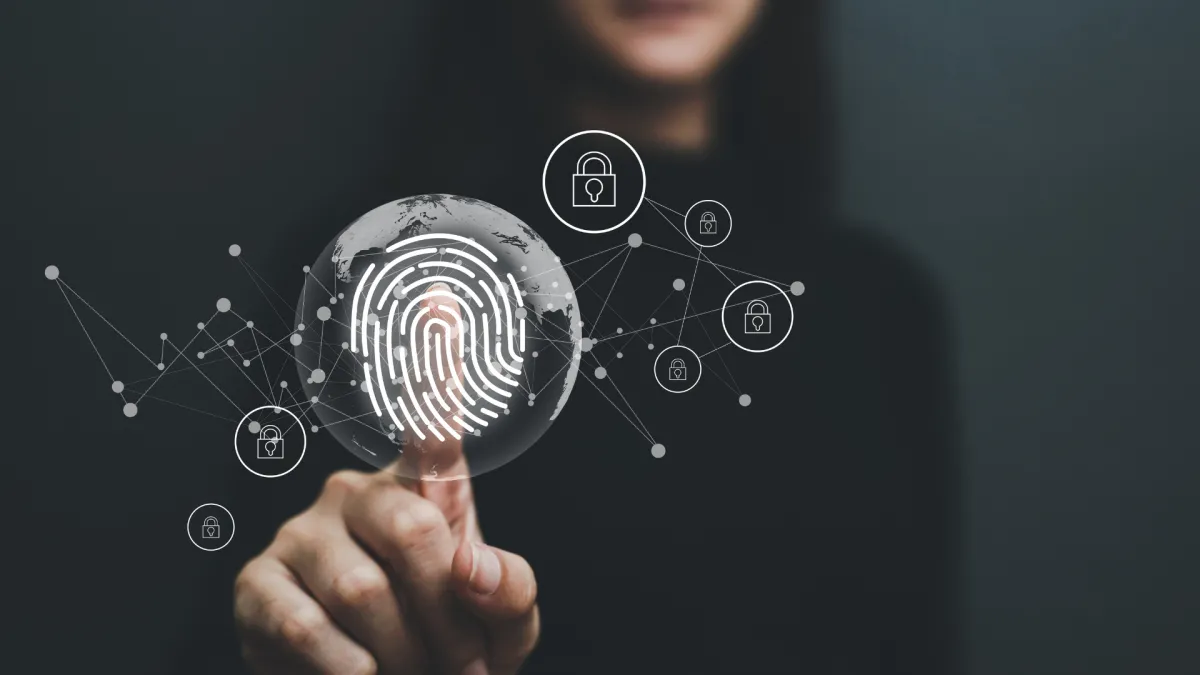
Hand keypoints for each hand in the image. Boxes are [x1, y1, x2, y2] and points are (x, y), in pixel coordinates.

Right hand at [234, 288, 538, 674]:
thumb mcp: (497, 627)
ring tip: (414, 674)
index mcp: (420, 493)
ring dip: (404, 655)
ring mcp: (301, 534)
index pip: (431, 424)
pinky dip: (346, 669)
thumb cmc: (442, 647)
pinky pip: (305, 626)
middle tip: (459, 664)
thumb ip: (509, 592)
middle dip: (447, 616)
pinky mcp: (257, 583)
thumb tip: (473, 567)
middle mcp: (355, 495)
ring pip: (365, 591)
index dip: (436, 361)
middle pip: (415, 532)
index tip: (440, 298)